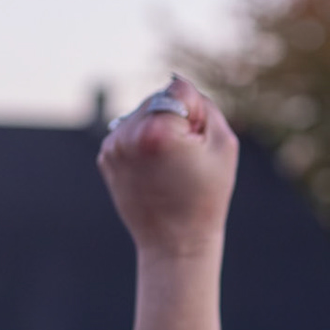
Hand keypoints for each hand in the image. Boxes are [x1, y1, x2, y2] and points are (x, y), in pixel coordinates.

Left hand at [100, 76, 236, 329]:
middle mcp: (128, 133)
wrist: (175, 243)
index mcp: (157, 130)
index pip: (180, 90)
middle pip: (158, 99)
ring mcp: (113, 146)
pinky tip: (152, 172)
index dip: (197, 115)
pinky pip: (129, 132)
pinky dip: (142, 144)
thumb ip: (204, 105)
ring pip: (142, 114)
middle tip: (183, 160)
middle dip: (174, 120)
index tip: (196, 147)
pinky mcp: (106, 157)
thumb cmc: (206, 196)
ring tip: (167, 167)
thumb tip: (174, 86)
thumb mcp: (223, 145)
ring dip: (157, 130)